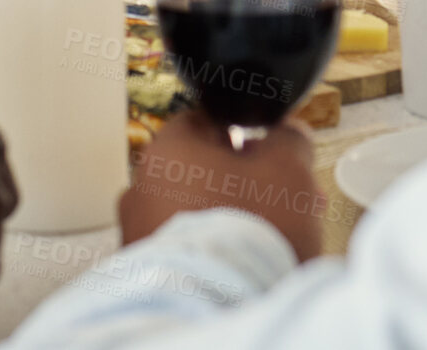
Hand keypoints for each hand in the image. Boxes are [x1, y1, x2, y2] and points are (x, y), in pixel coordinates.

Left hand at [120, 110, 323, 262]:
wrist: (214, 302)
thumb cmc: (247, 228)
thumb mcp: (287, 169)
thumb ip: (288, 141)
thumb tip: (287, 133)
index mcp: (166, 149)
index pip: (205, 124)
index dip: (246, 137)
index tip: (272, 156)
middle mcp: (140, 187)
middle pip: (202, 174)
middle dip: (248, 187)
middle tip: (289, 205)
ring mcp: (137, 232)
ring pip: (196, 215)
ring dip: (231, 222)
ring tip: (274, 243)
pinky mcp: (143, 273)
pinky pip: (185, 252)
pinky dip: (212, 255)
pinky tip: (243, 269)